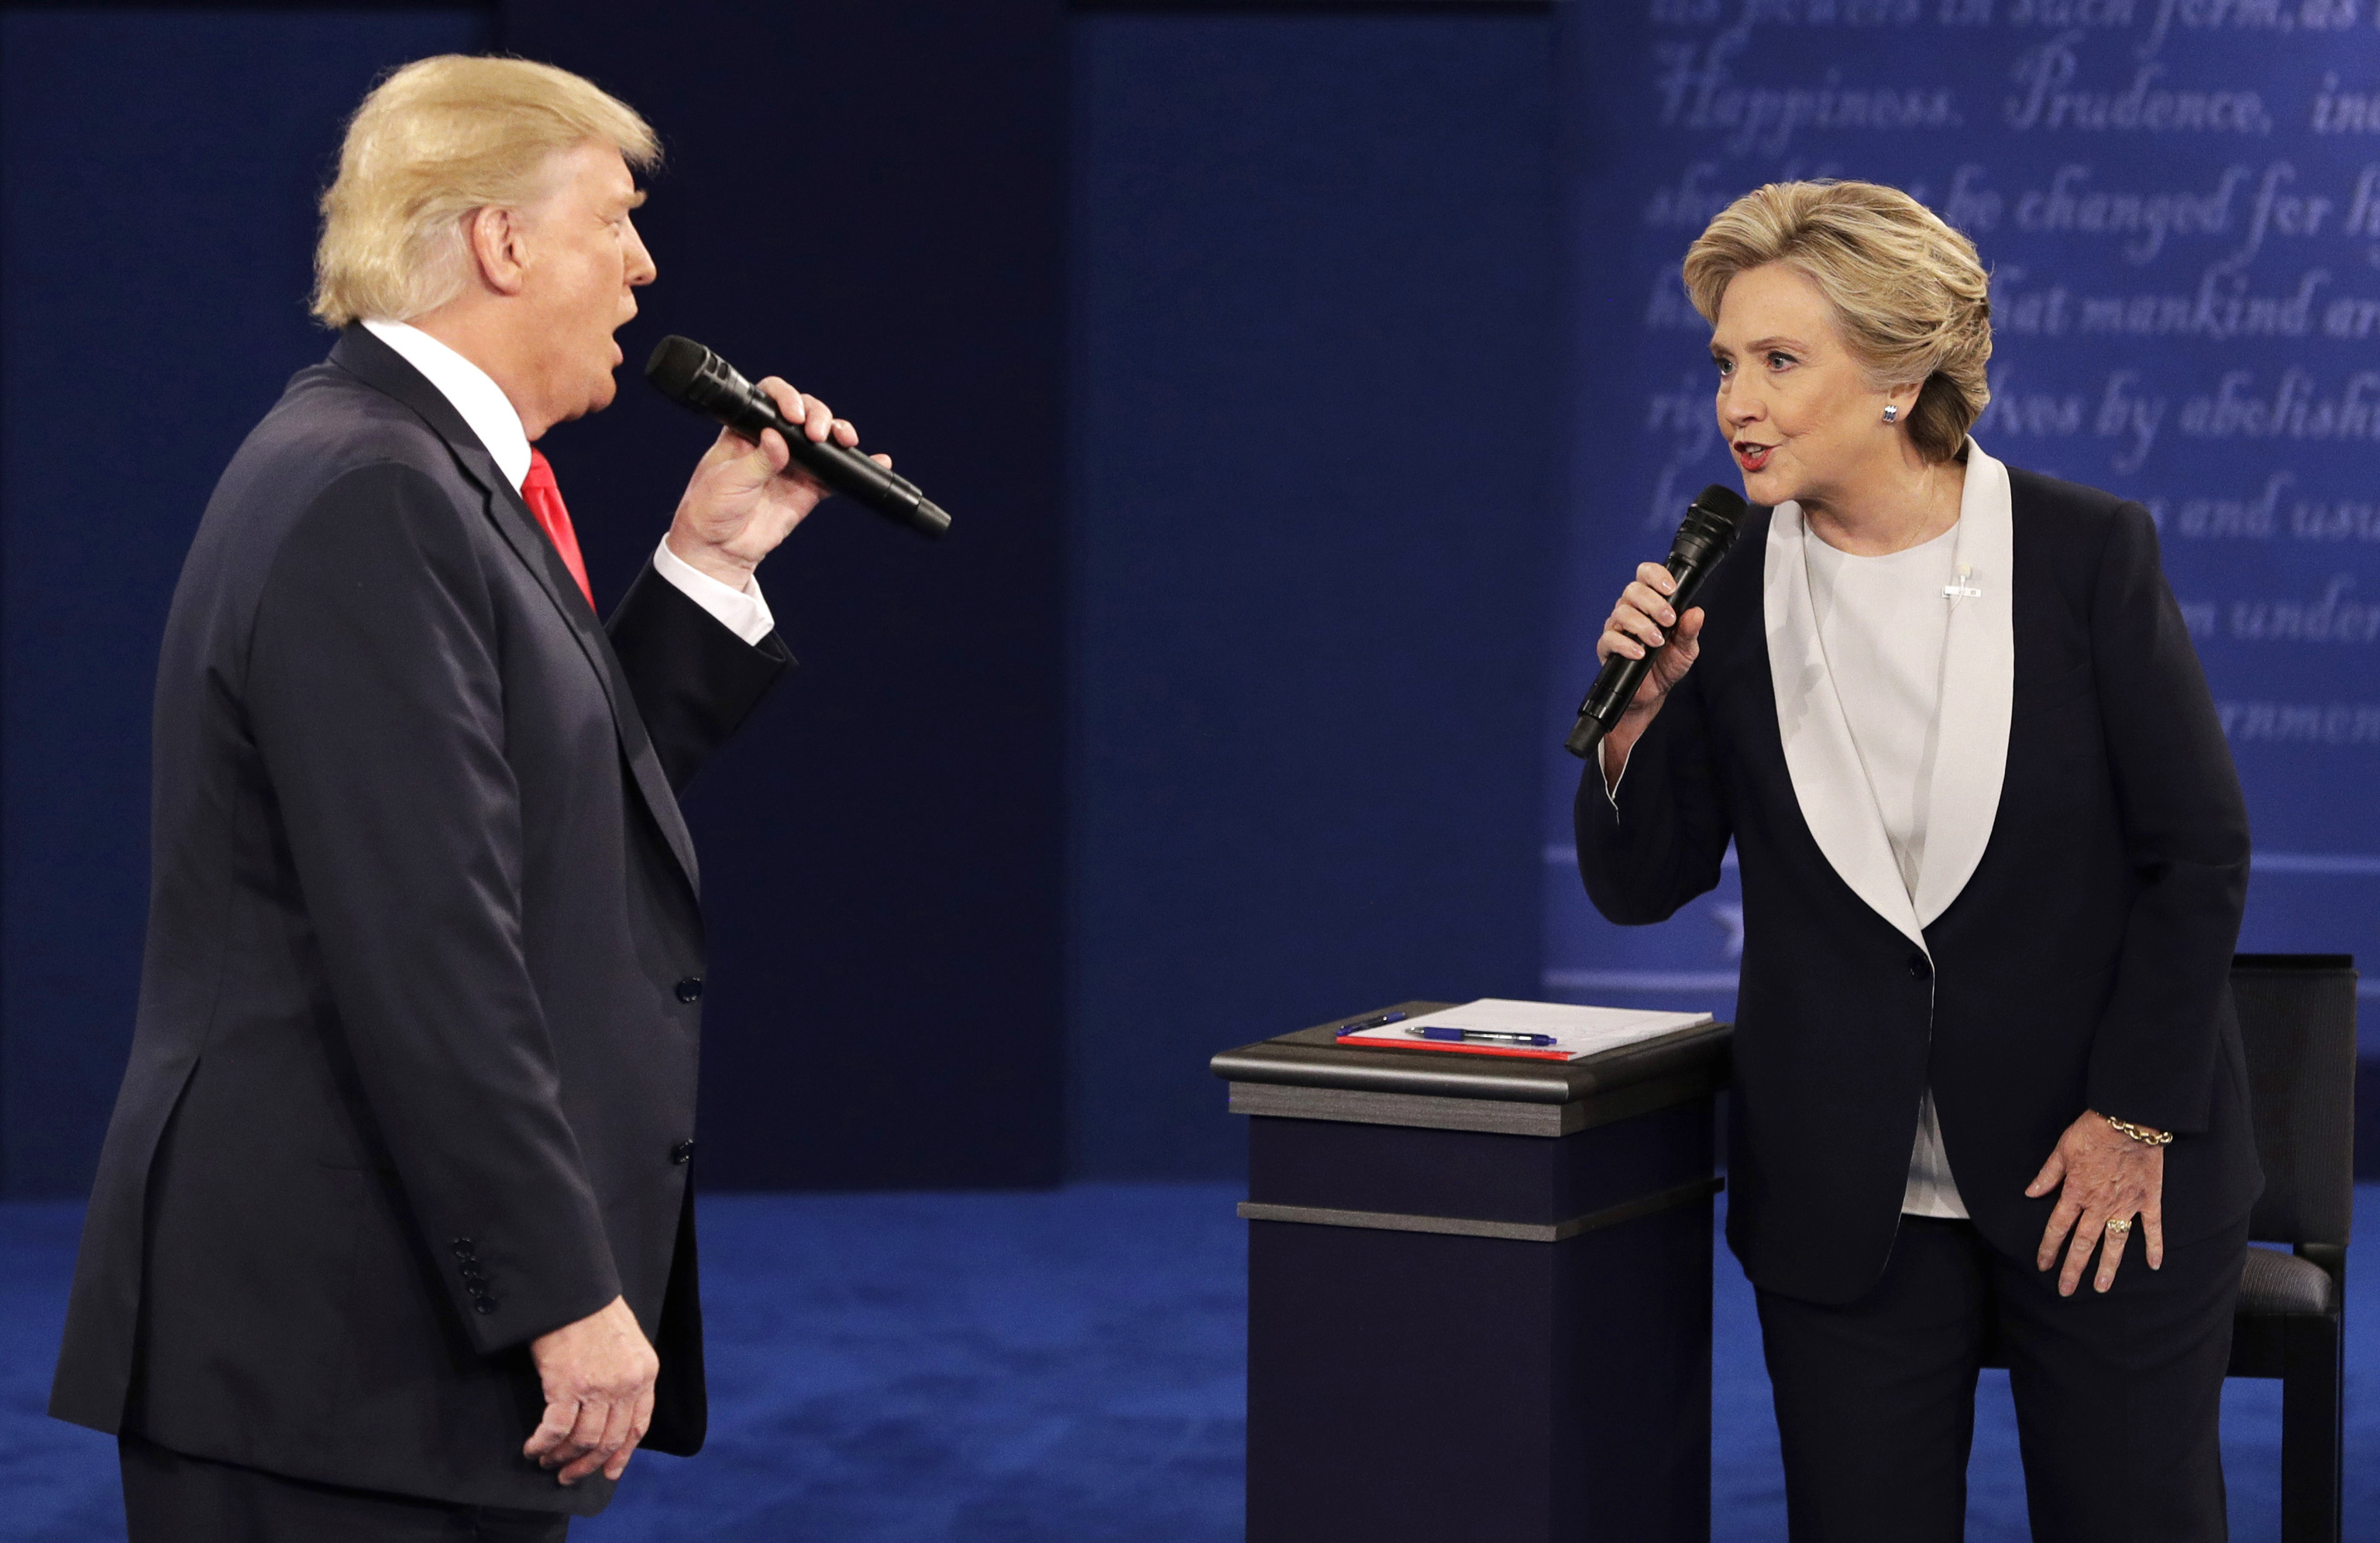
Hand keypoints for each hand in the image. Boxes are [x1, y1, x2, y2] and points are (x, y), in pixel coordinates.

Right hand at [523, 1295, 658, 1484]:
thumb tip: (612, 1410)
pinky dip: (543, 1444)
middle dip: (589, 1464)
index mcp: (645, 1372)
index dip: (622, 1454)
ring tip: (548, 1462)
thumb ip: (626, 1374)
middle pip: (610, 1439)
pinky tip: (533, 1448)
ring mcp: (598, 1386)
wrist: (573, 1290)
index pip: (639, 1426)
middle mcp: (627, 1384)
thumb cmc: (594, 1312)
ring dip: (563, 1458)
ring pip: (584, 1440)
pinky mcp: (567, 1386)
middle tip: (570, 1475)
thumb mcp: (626, 1342)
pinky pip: (556, 1430)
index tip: (609, 1471)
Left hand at [664, 377, 894, 589]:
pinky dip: (856, 466)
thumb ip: (758, 459)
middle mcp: (774, 440)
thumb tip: (777, 438)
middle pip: (805, 412)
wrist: (721, 547)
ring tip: (845, 439)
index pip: (771, 399)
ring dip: (838, 433)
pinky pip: (837, 472)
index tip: (794, 415)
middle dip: (818, 415)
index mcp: (747, 430)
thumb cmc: (711, 508)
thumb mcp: (729, 481)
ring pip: (823, 438)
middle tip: (817, 434)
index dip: (786, 398)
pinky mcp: (809, 487)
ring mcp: (794, 463)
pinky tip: (877, 459)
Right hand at [1593, 562, 1704, 786]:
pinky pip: (1609, 638)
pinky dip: (1625, 644)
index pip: (1646, 575)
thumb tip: (1696, 613)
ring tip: (1657, 641)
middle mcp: (1631, 611)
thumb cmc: (1668, 665)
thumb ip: (1690, 630)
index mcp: (1650, 603)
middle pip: (1632, 590)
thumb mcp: (1686, 648)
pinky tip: (1639, 653)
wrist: (1653, 693)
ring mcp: (1617, 628)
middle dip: (1652, 603)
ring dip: (1642, 625)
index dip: (1656, 575)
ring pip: (1621, 612)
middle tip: (1668, 620)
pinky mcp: (1607, 648)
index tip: (1670, 589)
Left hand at [2026, 1109, 2165, 1295]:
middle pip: (2083, 1243)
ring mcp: (2126, 1205)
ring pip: (2114, 1243)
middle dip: (2073, 1268)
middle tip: (2066, 1290)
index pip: (2057, 1227)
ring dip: (2107, 1267)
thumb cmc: (2093, 1131)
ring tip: (2101, 1287)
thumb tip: (2031, 1193)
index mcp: (2076, 1193)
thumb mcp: (2061, 1150)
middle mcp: (2099, 1205)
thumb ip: (2047, 1175)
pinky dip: (2154, 1247)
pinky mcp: (2148, 1200)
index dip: (2048, 1248)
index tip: (2042, 1265)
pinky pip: (2152, 1228)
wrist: (2130, 1120)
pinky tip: (2154, 1265)